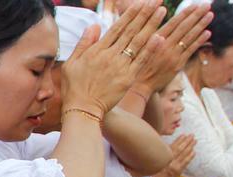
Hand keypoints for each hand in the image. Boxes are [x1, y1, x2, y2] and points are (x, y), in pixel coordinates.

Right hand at [63, 0, 164, 115]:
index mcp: (97, 50)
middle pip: (131, 31)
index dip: (130, 14)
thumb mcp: (71, 63)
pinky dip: (150, 49)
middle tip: (157, 1)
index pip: (117, 27)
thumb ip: (84, 44)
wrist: (82, 109)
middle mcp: (110, 55)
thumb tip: (94, 26)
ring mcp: (120, 67)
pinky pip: (141, 60)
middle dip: (145, 14)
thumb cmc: (74, 88)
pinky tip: (160, 37)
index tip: (141, 3)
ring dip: (151, 25)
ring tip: (161, 12)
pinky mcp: (127, 78)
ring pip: (138, 42)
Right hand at [132, 2, 211, 93]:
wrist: (140, 85)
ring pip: (189, 37)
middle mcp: (165, 46)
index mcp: (156, 40)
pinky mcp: (178, 64)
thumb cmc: (139, 64)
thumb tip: (160, 25)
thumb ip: (151, 35)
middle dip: (196, 15)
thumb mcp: (141, 48)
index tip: (194, 4)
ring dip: (201, 25)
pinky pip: (190, 50)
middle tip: (207, 5)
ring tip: (210, 14)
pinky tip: (207, 32)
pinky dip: (199, 41)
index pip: (173, 23)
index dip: (185, 13)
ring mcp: (173, 55)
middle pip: (183, 27)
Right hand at [159, 133, 195, 176]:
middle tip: (192, 135)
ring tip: (195, 141)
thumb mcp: (156, 163)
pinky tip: (194, 151)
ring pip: (184, 154)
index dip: (179, 140)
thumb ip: (162, 156)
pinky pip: (186, 162)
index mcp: (164, 159)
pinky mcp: (179, 171)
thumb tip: (168, 147)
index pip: (173, 147)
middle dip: (187, 141)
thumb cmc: (155, 174)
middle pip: (180, 149)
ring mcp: (176, 166)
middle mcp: (171, 162)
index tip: (183, 135)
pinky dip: (190, 156)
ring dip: (190, 147)